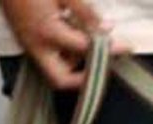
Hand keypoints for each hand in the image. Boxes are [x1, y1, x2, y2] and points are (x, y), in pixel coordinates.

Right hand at [0, 0, 126, 89]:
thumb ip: (86, 14)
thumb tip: (106, 29)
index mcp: (48, 32)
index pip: (84, 50)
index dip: (108, 49)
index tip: (125, 48)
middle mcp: (37, 46)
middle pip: (62, 80)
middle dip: (84, 78)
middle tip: (104, 61)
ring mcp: (30, 46)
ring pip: (55, 70)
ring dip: (75, 63)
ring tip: (90, 41)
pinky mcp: (26, 42)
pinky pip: (48, 58)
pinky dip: (65, 53)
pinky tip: (73, 33)